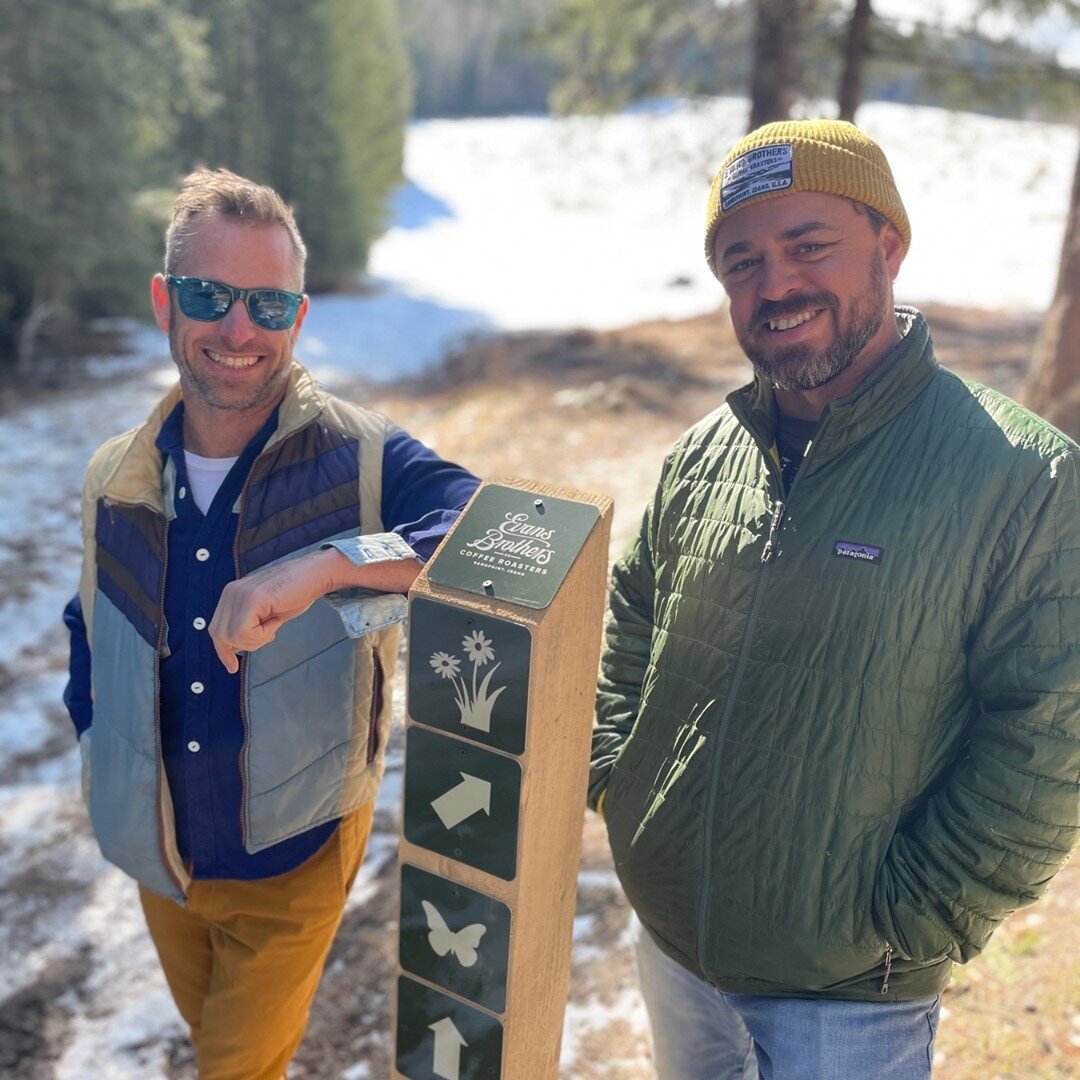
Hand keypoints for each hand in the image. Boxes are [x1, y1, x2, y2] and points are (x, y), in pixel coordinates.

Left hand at [208, 550, 340, 673]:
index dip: (223, 651)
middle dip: (246, 645)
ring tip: (275, 625)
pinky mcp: (253, 598)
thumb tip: (234, 648)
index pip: (215, 629)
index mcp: (231, 594)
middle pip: (220, 635)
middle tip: (269, 635)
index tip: (232, 667)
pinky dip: (263, 634)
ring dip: (258, 639)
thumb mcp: (264, 613)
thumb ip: (247, 624)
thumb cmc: (296, 594)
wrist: (315, 575)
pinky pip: (246, 632)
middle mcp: (231, 592)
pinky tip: (277, 621)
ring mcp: (240, 594)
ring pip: (233, 636)